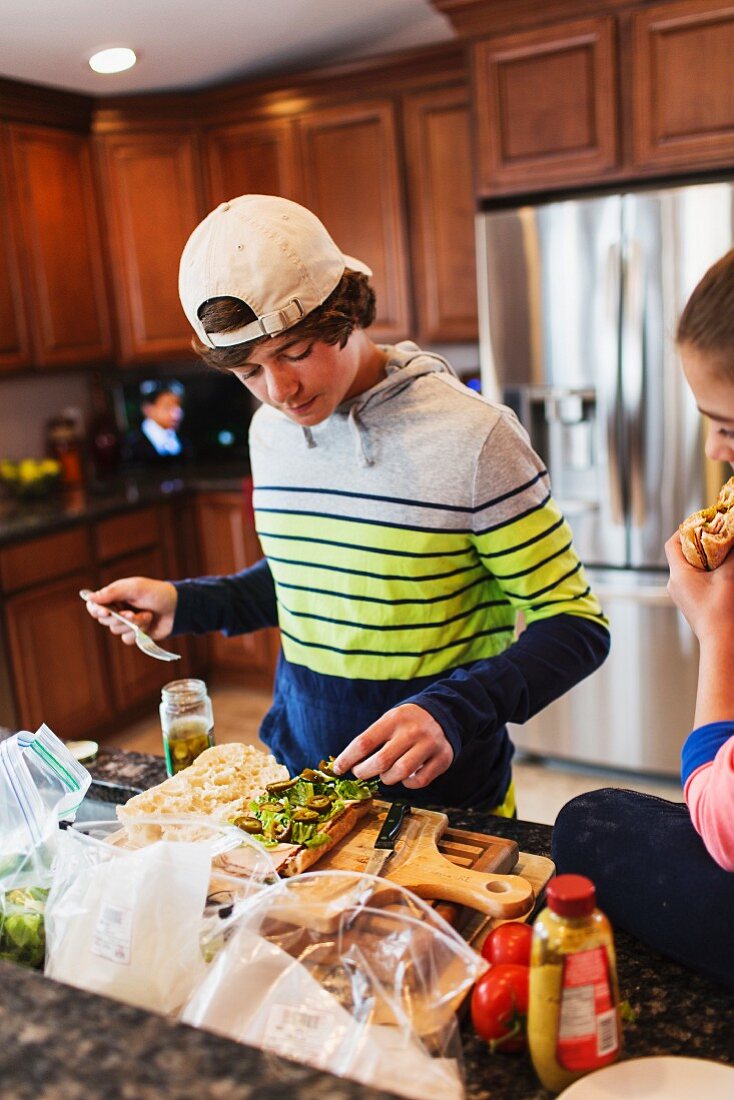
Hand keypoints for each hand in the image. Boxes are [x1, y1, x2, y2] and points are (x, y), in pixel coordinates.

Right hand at [83, 576, 177, 645]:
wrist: (178, 607)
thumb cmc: (157, 593)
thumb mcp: (134, 588)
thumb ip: (112, 592)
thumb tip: (89, 597)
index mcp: (115, 596)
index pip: (95, 605)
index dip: (96, 610)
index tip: (104, 611)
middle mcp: (118, 609)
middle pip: (104, 620)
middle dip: (118, 617)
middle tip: (130, 613)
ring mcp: (127, 623)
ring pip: (116, 630)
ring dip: (132, 624)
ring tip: (147, 615)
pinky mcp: (136, 634)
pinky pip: (127, 639)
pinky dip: (138, 632)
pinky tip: (149, 622)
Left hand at [333, 703, 453, 789]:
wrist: (442, 715)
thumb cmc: (406, 723)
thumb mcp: (388, 722)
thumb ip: (371, 741)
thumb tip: (346, 764)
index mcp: (394, 719)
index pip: (364, 742)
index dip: (347, 758)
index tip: (338, 768)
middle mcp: (413, 731)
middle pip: (381, 761)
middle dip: (364, 772)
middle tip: (360, 773)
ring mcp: (429, 744)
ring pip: (400, 773)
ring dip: (386, 779)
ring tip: (385, 774)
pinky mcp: (442, 758)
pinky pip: (419, 781)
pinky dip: (407, 784)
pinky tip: (405, 776)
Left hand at [665, 531, 733, 643]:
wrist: (722, 643)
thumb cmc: (722, 612)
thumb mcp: (729, 576)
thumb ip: (731, 553)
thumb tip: (731, 536)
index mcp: (678, 574)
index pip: (672, 543)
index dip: (687, 528)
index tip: (704, 522)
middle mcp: (674, 583)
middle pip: (682, 553)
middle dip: (700, 541)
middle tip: (717, 534)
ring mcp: (681, 594)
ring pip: (689, 566)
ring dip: (705, 556)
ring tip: (722, 551)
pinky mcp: (690, 602)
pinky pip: (694, 579)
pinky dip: (706, 570)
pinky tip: (721, 570)